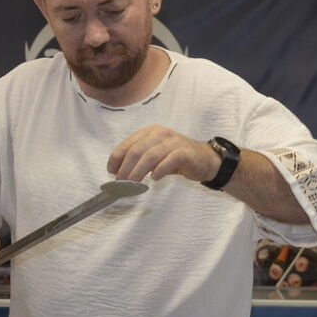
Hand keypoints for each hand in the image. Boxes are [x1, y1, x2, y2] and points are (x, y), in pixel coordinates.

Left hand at [106, 124, 221, 183]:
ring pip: (149, 156)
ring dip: (138, 172)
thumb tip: (118, 172)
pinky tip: (154, 179)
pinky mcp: (184, 152)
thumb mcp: (155, 156)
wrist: (205, 160)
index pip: (127, 144)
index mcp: (150, 132)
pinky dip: (159, 170)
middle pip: (136, 151)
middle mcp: (160, 133)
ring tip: (132, 185)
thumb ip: (139, 159)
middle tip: (121, 184)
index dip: (116, 158)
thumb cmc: (177, 159)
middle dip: (125, 169)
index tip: (111, 172)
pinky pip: (168, 160)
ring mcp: (173, 142)